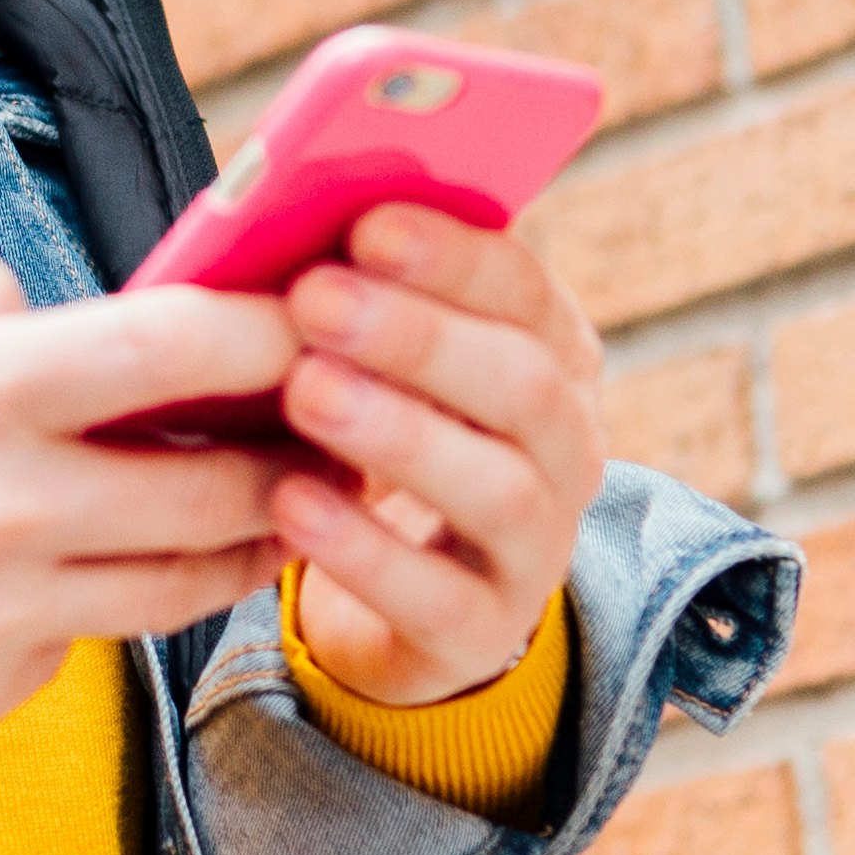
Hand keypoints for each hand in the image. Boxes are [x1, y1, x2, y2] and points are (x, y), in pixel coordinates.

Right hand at [0, 256, 314, 785]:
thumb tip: (60, 308)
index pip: (167, 347)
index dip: (266, 328)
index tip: (307, 315)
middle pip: (218, 488)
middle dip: (293, 452)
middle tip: (330, 425)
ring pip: (183, 583)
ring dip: (243, 539)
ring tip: (268, 502)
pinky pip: (87, 639)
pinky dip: (106, 601)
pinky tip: (90, 568)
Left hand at [271, 204, 605, 709]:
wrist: (400, 601)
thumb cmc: (380, 440)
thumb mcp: (386, 366)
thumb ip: (363, 299)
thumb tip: (286, 221)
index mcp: (553, 358)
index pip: (526, 293)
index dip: (453, 257)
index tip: (367, 226)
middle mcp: (568, 451)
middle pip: (524, 386)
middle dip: (418, 337)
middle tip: (315, 299)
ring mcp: (537, 549)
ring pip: (497, 489)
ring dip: (398, 433)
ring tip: (305, 392)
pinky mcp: (483, 633)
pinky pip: (436, 597)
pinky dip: (364, 550)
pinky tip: (294, 503)